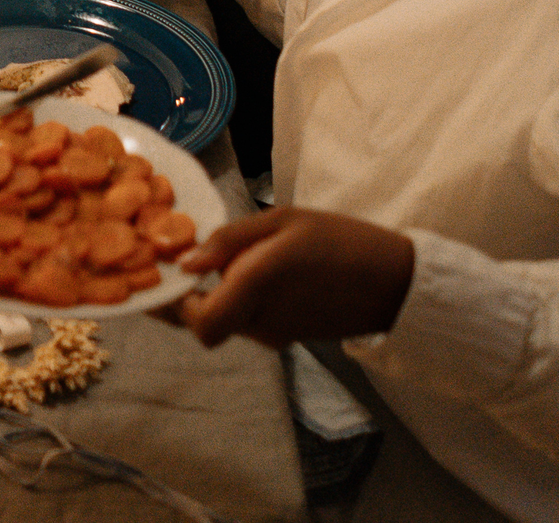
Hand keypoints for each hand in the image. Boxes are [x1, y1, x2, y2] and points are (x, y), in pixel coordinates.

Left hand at [170, 208, 415, 348]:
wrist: (395, 282)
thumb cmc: (340, 240)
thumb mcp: (283, 221)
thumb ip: (230, 241)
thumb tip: (184, 262)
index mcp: (256, 287)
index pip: (198, 322)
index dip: (172, 305)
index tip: (163, 274)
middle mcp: (260, 320)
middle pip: (205, 325)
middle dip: (185, 299)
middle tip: (176, 263)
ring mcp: (274, 333)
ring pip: (225, 322)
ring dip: (212, 297)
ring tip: (212, 256)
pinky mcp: (287, 336)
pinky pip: (247, 320)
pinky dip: (236, 300)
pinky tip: (247, 269)